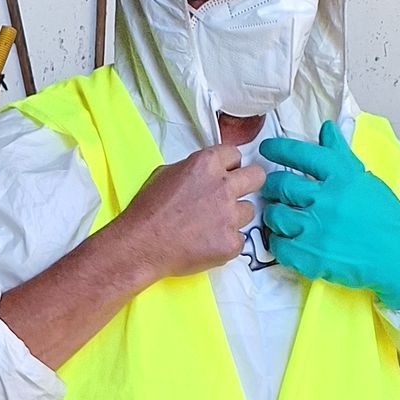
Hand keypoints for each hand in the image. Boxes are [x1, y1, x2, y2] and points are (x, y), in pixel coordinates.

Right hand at [119, 145, 261, 281]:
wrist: (142, 245)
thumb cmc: (148, 211)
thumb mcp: (167, 173)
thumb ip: (195, 169)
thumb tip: (208, 173)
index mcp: (206, 164)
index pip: (235, 154)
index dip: (229, 166)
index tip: (226, 174)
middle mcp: (223, 186)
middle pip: (257, 177)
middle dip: (248, 184)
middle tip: (233, 196)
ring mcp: (230, 216)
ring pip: (248, 211)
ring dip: (234, 217)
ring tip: (210, 226)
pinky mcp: (231, 242)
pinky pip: (239, 239)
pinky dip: (226, 242)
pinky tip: (206, 243)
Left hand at [258, 119, 399, 310]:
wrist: (398, 257)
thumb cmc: (385, 219)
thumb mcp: (366, 180)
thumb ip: (341, 156)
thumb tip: (326, 130)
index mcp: (342, 177)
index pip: (302, 155)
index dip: (280, 149)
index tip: (268, 148)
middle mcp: (327, 200)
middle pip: (282, 185)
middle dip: (272, 184)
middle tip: (272, 187)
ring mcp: (316, 228)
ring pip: (276, 214)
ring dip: (273, 213)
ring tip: (279, 214)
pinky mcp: (311, 256)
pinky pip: (279, 245)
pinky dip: (278, 241)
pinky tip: (285, 238)